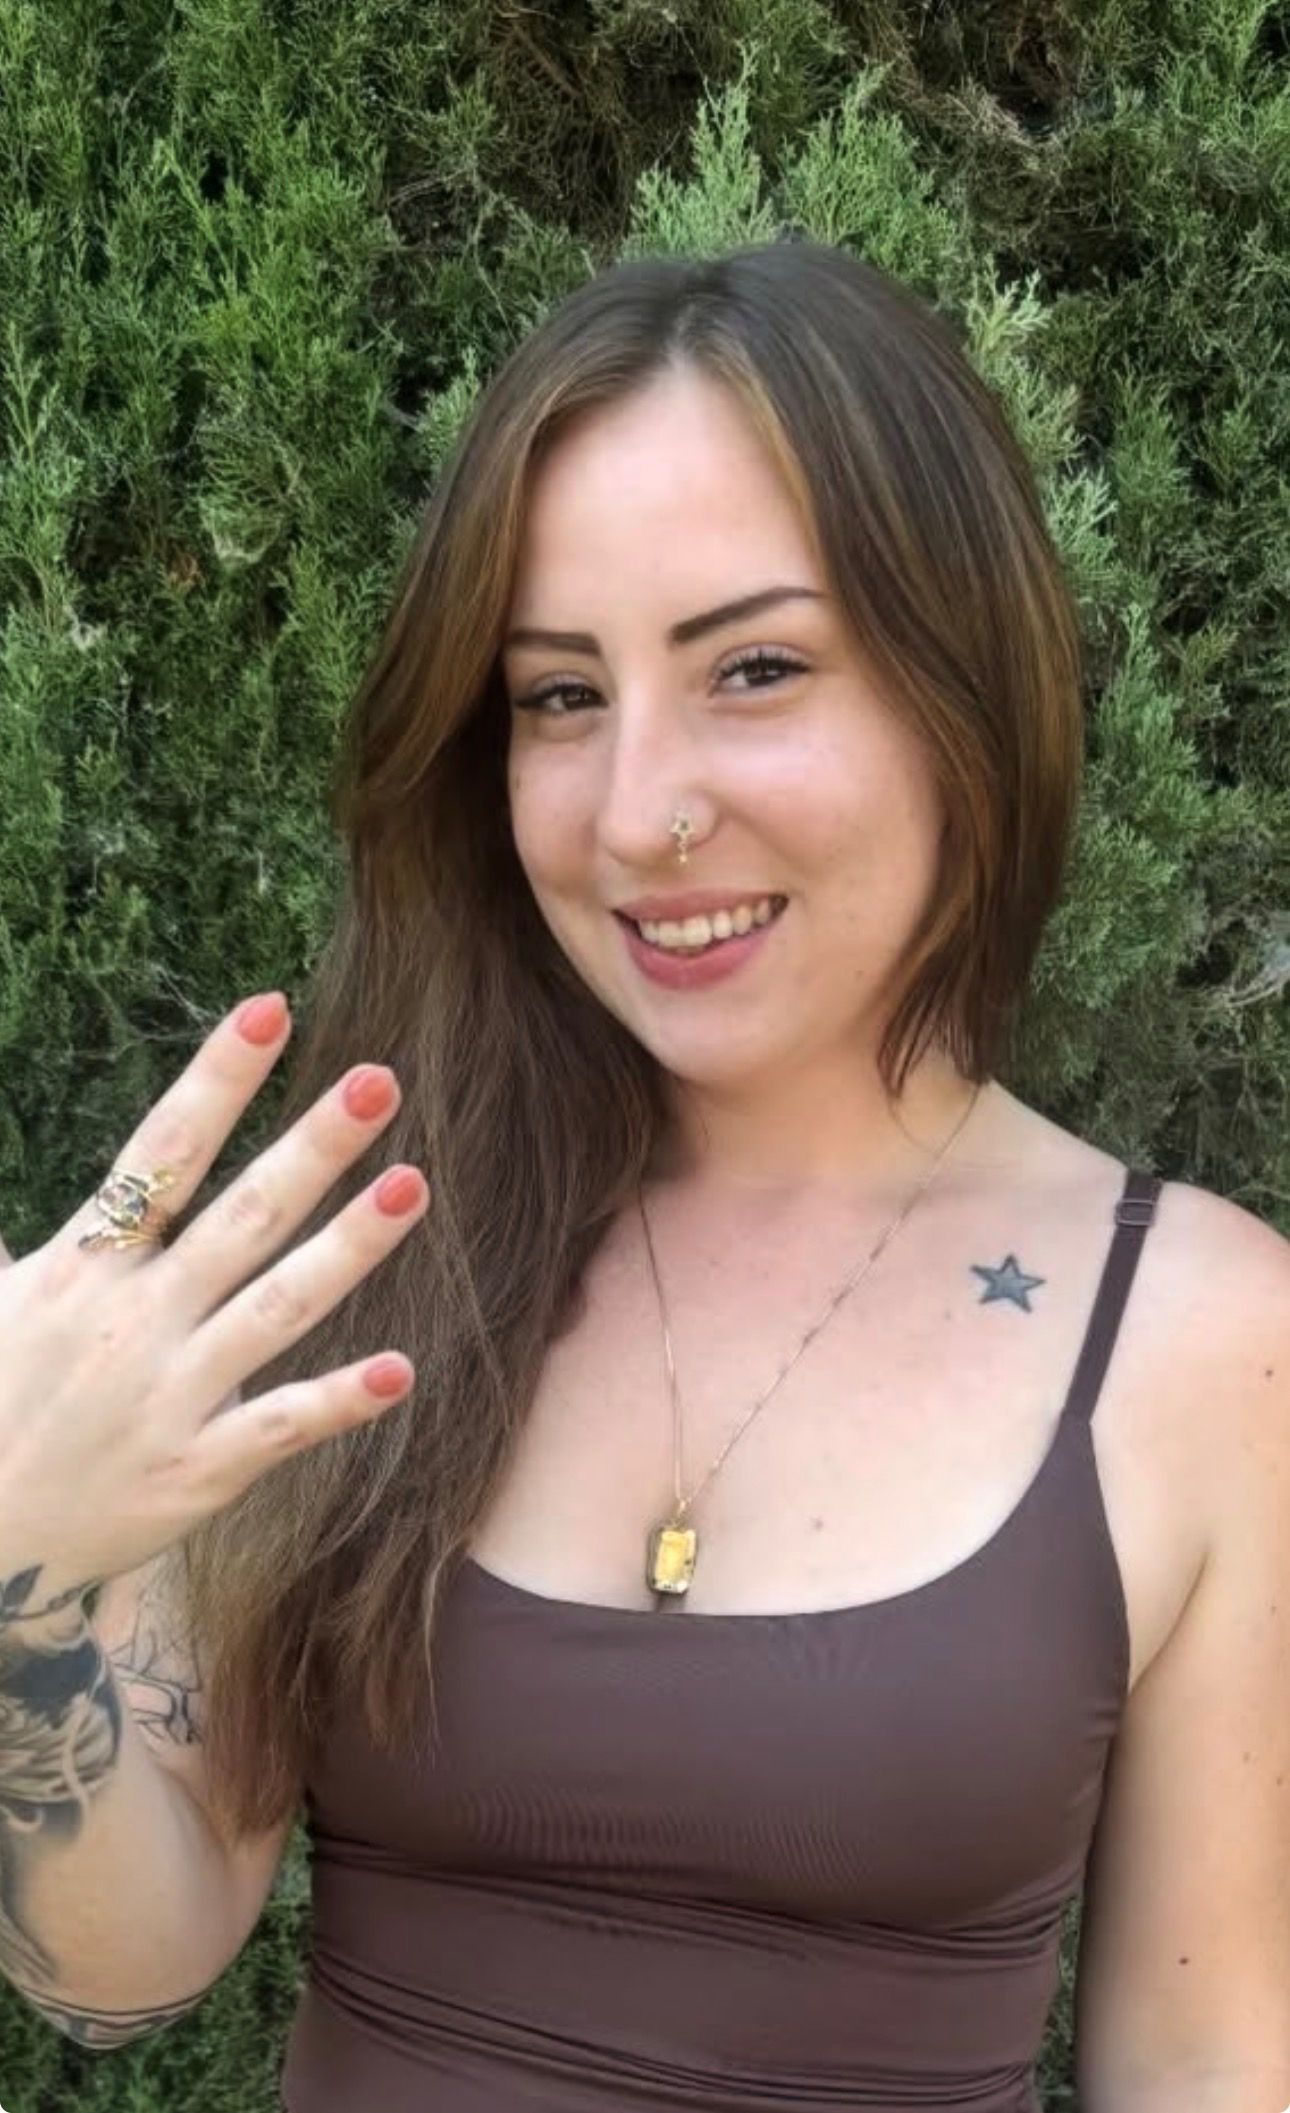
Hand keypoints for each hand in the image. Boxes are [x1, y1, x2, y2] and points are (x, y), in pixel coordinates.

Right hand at [0, 992, 428, 1618]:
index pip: (161, 1152)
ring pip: (278, 1307)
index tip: (271, 1010)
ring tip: (414, 1185)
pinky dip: (337, 1400)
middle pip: (239, 1214)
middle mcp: (137, 1319)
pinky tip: (400, 1372)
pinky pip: (279, 1426)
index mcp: (83, 1266)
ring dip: (349, 1247)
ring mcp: (173, 1394)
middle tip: (379, 1079)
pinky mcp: (199, 1469)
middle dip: (311, 1145)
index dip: (218, 1079)